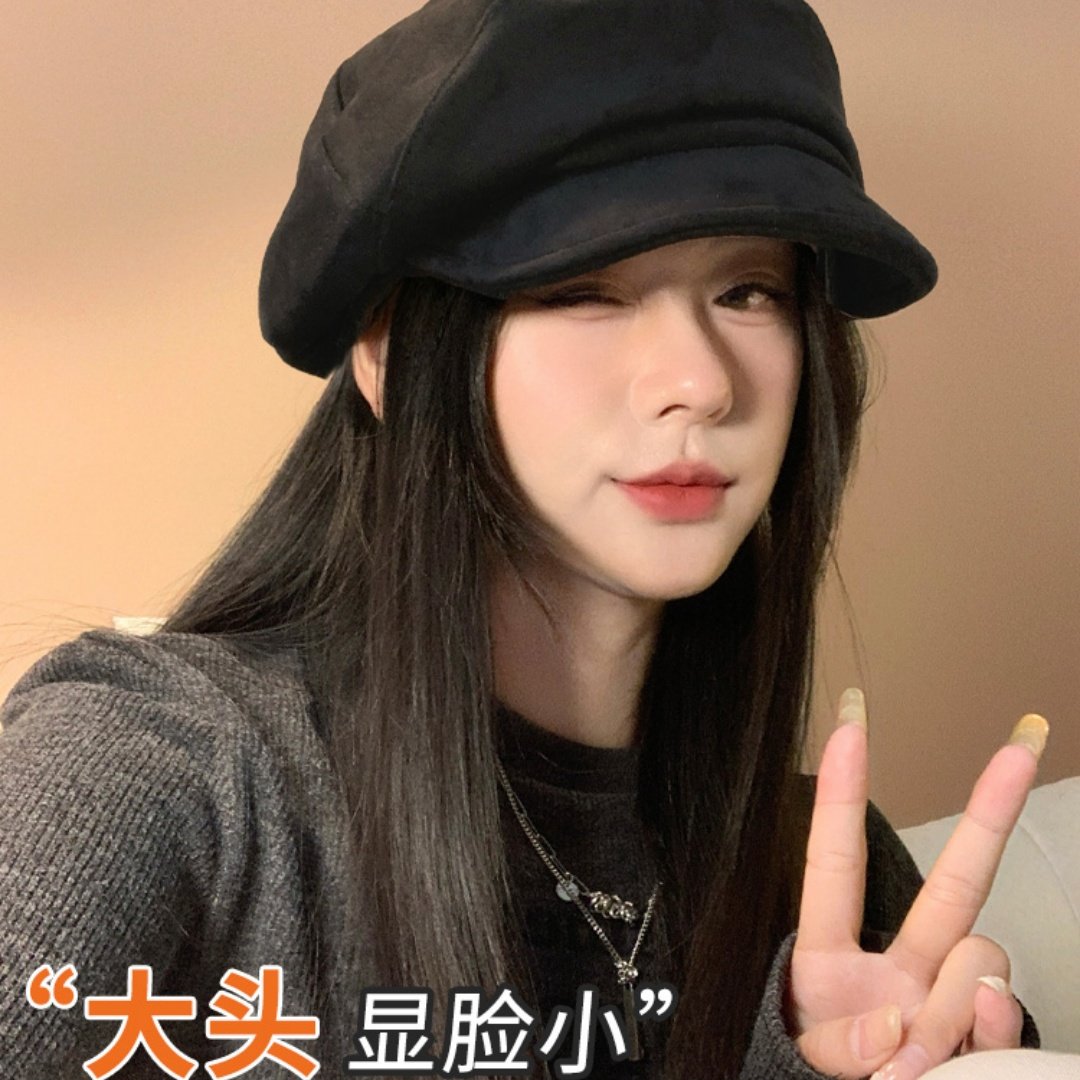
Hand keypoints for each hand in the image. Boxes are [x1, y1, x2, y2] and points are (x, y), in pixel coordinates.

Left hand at [789, 689, 1047, 1079]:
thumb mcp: (800, 1061)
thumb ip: (842, 1044)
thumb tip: (899, 1024)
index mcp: (830, 959)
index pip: (835, 862)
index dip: (841, 792)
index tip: (849, 720)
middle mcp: (898, 970)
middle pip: (954, 884)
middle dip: (990, 813)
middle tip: (1025, 740)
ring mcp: (948, 1005)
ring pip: (978, 964)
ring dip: (946, 1016)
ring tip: (911, 1065)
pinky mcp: (985, 1041)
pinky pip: (1002, 1019)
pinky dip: (980, 1041)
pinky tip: (958, 1064)